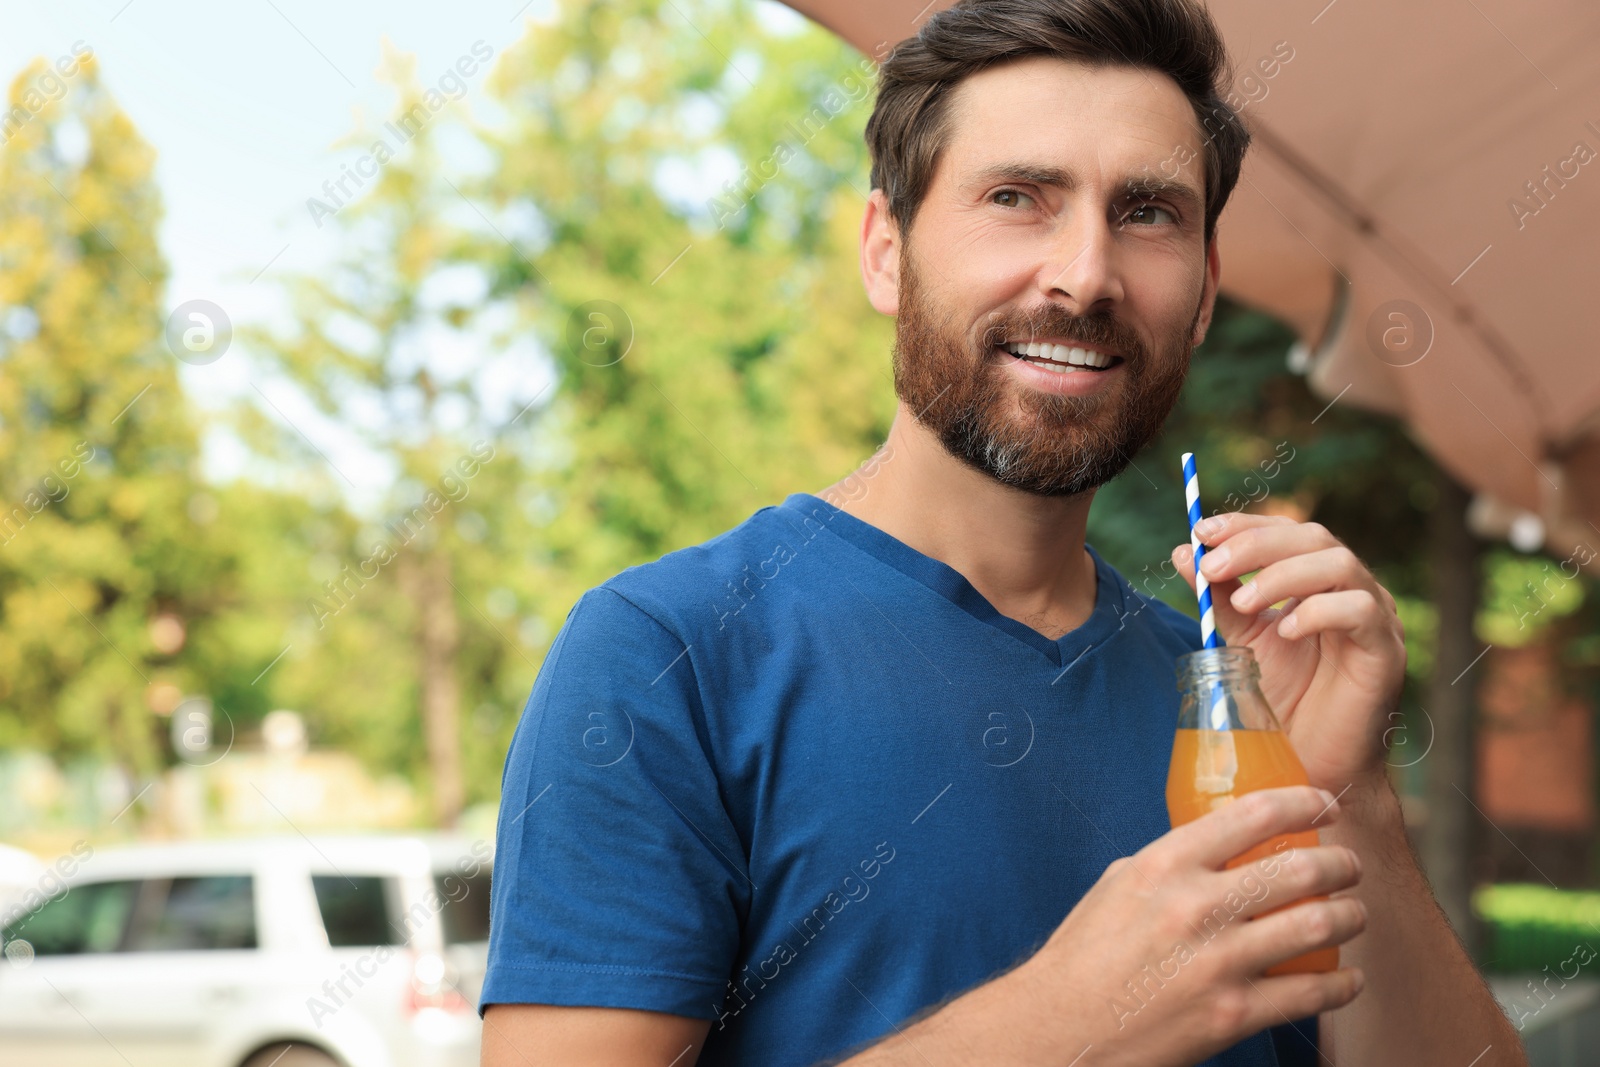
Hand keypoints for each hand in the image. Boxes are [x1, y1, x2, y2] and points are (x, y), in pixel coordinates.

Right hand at [1017, 786, 1365, 1066]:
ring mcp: (1217, 963)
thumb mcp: (1120, 885)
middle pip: (1299, 869)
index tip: (1324, 805)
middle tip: (1348, 865)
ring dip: (1350, 917)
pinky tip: (1348, 978)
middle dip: (1340, 863)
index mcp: (1165, 865)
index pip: (1253, 814)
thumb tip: (1222, 847)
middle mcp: (1195, 907)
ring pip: (1316, 926)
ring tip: (1354, 914)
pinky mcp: (1232, 1015)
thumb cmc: (1085, 956)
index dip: (1304, 803)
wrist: (1063, 1030)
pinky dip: (1342, 984)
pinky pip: (1311, 993)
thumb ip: (1173, 863)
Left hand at [1170, 514, 1406, 791]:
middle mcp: (1351, 590)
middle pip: (1313, 537)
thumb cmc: (1282, 701)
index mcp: (1318, 581)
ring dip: (1282, 575)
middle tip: (1213, 565)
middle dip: (1256, 545)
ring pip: (1339, 564)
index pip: (1287, 531)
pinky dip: (1317, 612)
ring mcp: (1375, 617)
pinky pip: (1361, 611)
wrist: (1310, 764)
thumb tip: (1185, 550)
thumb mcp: (1241, 638)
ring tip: (1243, 604)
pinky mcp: (1386, 650)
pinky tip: (1285, 631)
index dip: (1246, 524)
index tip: (1202, 529)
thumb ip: (1218, 596)